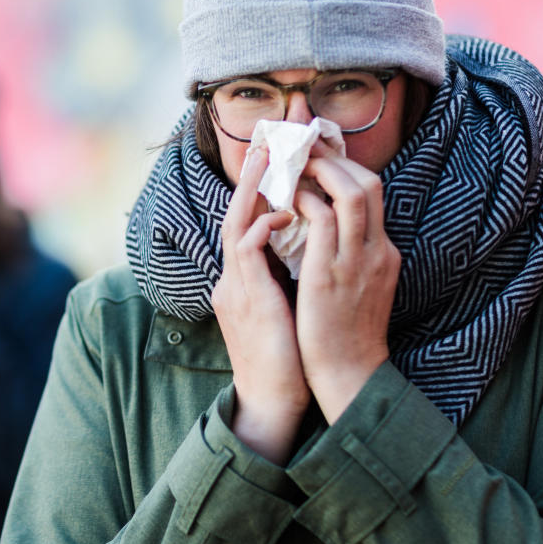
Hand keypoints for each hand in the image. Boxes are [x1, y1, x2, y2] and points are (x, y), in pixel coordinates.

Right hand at [214, 146, 310, 463]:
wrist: (274, 401)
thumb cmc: (288, 359)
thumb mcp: (286, 310)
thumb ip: (286, 279)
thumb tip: (308, 251)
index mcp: (243, 282)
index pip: (248, 225)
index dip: (261, 193)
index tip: (278, 162)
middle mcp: (234, 280)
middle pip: (236, 215)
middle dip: (252, 178)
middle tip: (269, 143)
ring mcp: (235, 288)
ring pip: (237, 224)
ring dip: (255, 190)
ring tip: (273, 160)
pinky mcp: (246, 298)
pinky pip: (247, 248)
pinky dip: (265, 225)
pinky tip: (288, 211)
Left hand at [294, 145, 399, 422]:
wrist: (348, 374)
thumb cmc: (344, 334)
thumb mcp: (359, 286)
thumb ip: (350, 255)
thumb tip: (325, 228)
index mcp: (383, 253)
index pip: (373, 193)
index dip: (346, 168)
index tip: (320, 155)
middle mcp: (376, 251)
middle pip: (369, 184)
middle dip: (336, 159)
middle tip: (305, 149)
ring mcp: (356, 261)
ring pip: (351, 193)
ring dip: (321, 171)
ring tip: (295, 165)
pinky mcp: (330, 274)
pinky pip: (322, 221)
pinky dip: (306, 202)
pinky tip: (286, 200)